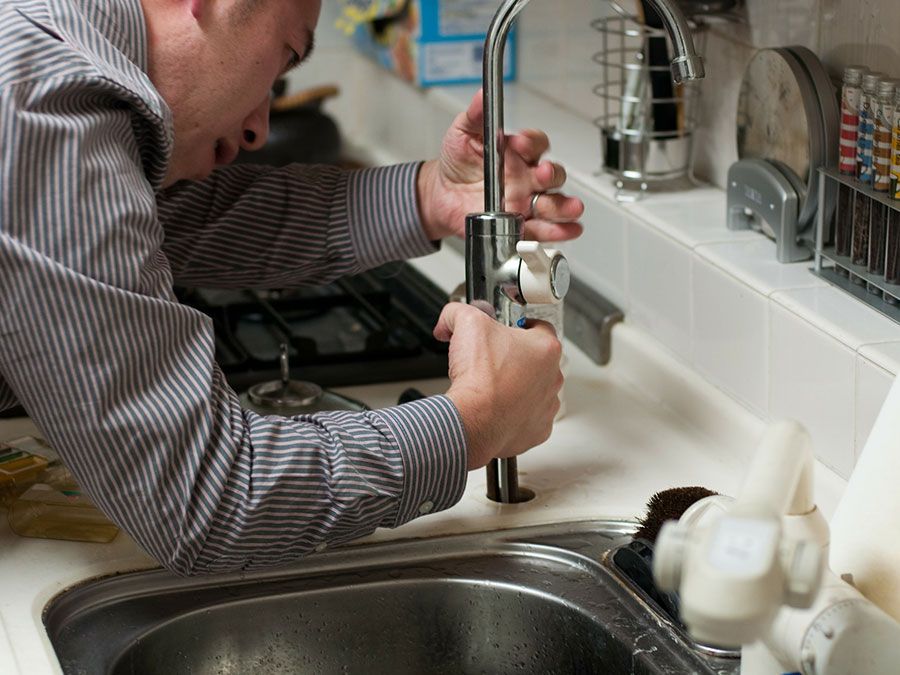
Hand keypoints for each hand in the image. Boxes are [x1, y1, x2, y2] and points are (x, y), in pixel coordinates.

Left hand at [417, 90, 584, 241]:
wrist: (441, 195)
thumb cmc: (458, 163)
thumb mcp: (462, 133)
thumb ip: (475, 115)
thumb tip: (482, 95)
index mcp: (517, 153)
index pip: (536, 144)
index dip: (531, 143)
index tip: (519, 143)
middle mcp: (527, 177)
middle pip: (552, 175)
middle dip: (551, 175)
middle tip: (541, 175)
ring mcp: (527, 202)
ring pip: (554, 203)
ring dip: (564, 206)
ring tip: (570, 208)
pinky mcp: (521, 225)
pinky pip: (544, 229)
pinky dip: (558, 231)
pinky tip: (567, 230)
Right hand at [433, 302, 562, 470]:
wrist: (473, 421)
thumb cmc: (479, 378)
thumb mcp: (466, 323)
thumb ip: (459, 312)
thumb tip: (450, 318)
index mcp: (546, 348)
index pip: (539, 327)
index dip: (519, 326)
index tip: (506, 331)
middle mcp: (553, 377)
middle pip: (537, 360)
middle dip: (516, 358)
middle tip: (493, 360)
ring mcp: (547, 405)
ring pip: (535, 389)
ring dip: (518, 387)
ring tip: (492, 386)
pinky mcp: (538, 430)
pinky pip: (528, 417)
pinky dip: (514, 413)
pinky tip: (496, 408)